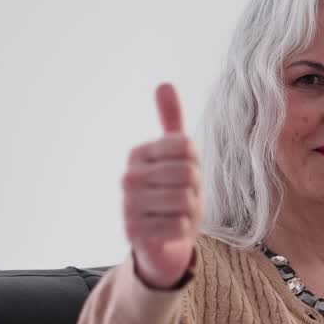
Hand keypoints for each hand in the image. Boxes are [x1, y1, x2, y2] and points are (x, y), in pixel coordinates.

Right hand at [123, 83, 201, 289]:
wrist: (162, 240)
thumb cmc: (173, 193)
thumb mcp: (177, 156)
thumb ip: (171, 121)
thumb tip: (164, 83)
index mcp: (138, 154)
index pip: (186, 146)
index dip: (196, 164)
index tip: (185, 176)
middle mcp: (128, 177)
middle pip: (188, 174)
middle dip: (195, 190)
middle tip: (183, 199)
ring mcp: (127, 205)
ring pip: (186, 201)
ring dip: (191, 212)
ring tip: (177, 215)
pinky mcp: (133, 233)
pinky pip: (180, 227)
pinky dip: (184, 231)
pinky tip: (171, 232)